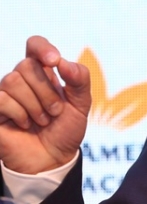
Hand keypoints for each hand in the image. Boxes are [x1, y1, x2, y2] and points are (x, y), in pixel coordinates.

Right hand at [0, 36, 90, 173]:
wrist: (54, 158)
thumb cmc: (66, 129)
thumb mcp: (81, 104)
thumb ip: (79, 79)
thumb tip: (63, 62)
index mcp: (44, 72)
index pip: (34, 45)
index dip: (42, 47)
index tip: (54, 61)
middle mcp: (22, 79)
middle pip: (27, 64)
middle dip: (46, 90)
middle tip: (55, 110)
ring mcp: (6, 94)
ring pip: (12, 80)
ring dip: (34, 104)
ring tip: (43, 119)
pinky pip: (1, 98)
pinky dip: (19, 113)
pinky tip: (25, 124)